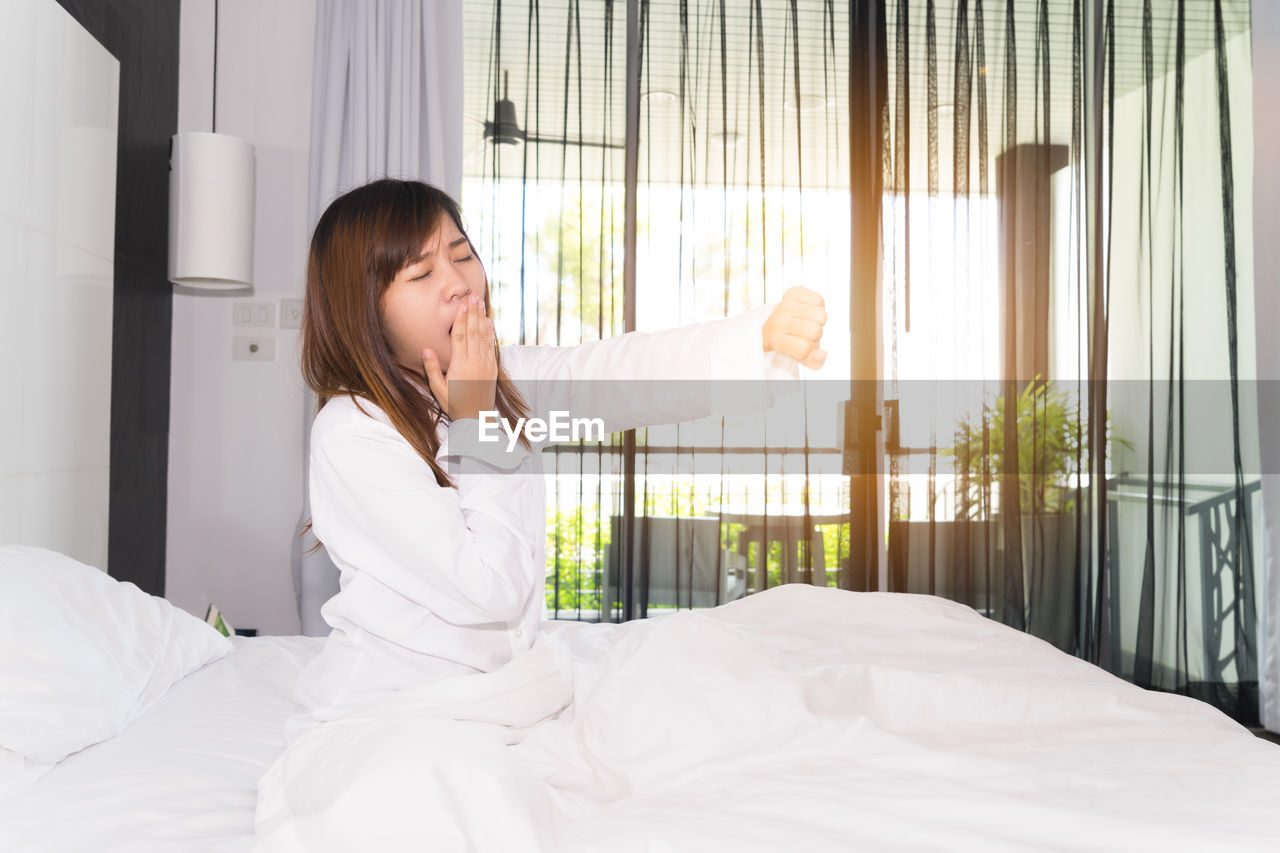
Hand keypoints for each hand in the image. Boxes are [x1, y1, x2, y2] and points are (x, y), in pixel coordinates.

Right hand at [422, 295, 496, 420]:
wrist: (476, 418)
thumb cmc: (453, 404)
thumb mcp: (438, 389)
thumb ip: (432, 368)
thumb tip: (426, 348)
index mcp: (459, 366)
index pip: (460, 337)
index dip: (460, 319)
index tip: (461, 305)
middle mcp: (474, 363)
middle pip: (473, 332)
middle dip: (472, 313)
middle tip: (473, 296)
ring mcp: (485, 365)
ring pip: (483, 337)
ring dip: (481, 318)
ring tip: (480, 303)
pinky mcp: (493, 369)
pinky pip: (491, 347)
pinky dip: (490, 333)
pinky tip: (488, 322)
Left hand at [762, 286, 828, 369]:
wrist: (775, 322)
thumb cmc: (791, 340)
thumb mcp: (800, 356)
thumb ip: (814, 361)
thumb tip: (823, 354)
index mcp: (778, 340)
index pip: (805, 348)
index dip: (811, 348)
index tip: (803, 345)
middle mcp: (779, 321)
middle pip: (815, 330)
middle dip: (816, 333)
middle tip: (806, 331)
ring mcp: (785, 305)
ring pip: (820, 315)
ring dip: (819, 319)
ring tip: (808, 320)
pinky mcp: (792, 292)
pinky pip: (819, 299)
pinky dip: (818, 305)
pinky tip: (808, 309)